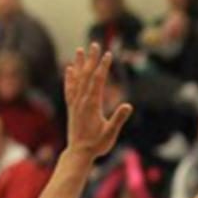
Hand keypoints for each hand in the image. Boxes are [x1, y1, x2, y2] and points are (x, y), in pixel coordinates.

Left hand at [63, 43, 133, 158]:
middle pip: (87, 75)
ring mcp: (75, 103)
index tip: (108, 54)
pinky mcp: (71, 107)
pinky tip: (69, 69)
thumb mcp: (110, 133)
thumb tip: (128, 105)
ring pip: (77, 79)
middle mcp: (81, 100)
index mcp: (92, 105)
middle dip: (92, 59)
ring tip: (80, 50)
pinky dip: (70, 77)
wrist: (78, 153)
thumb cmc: (97, 145)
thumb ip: (118, 119)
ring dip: (80, 63)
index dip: (103, 67)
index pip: (98, 81)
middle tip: (95, 44)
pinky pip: (69, 88)